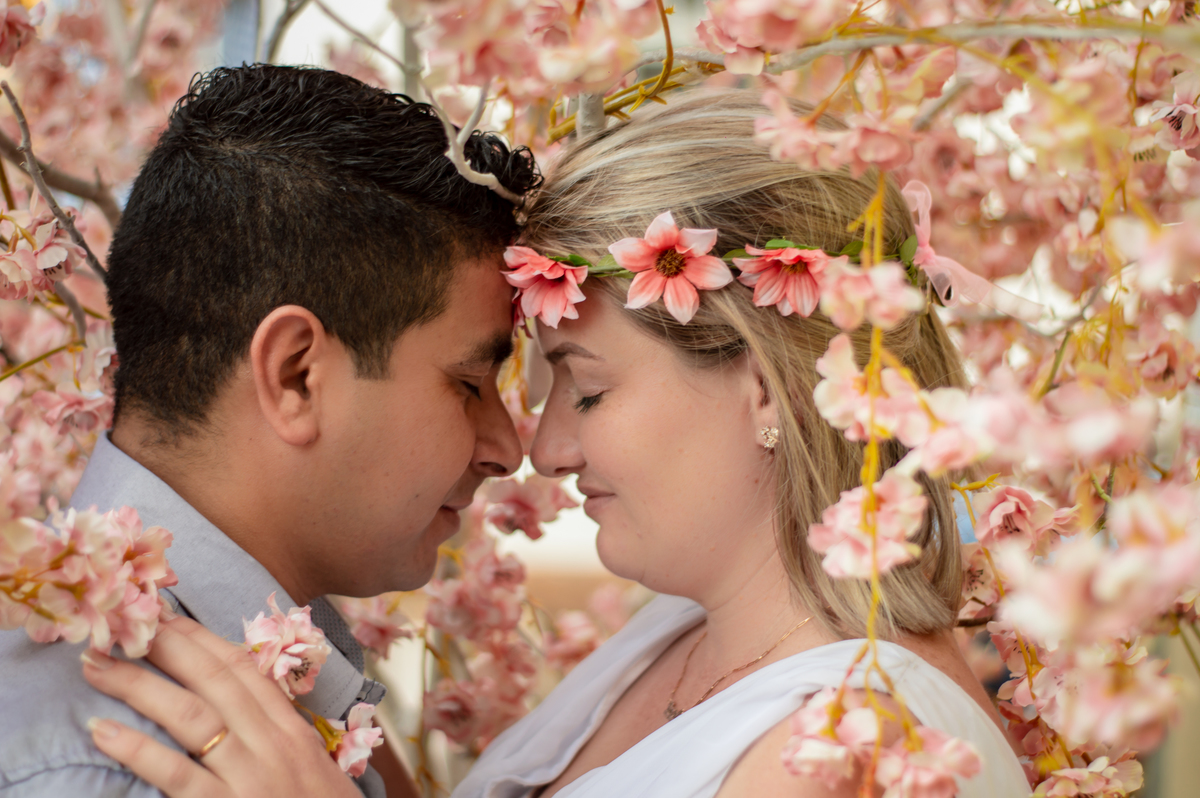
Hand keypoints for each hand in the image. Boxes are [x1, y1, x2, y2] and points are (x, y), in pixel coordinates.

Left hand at [81, 608, 361, 797]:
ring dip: (137, 685)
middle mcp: (273, 744)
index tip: (166, 617)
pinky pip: (175, 775)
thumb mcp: (314, 770)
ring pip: (189, 716)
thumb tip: (240, 708)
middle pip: (213, 680)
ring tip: (96, 665)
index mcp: (293, 730)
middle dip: (165, 647)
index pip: (244, 669)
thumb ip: (280, 738)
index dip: (201, 639)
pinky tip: (103, 732)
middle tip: (120, 624)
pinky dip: (136, 750)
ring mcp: (249, 777)